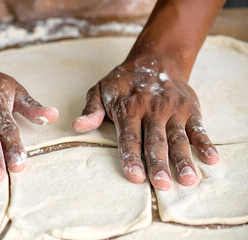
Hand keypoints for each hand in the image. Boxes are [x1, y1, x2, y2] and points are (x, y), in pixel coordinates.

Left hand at [73, 56, 219, 189]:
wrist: (156, 58)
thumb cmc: (124, 81)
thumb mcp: (100, 90)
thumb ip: (91, 110)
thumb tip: (77, 126)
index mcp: (128, 108)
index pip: (129, 137)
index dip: (131, 157)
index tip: (134, 176)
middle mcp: (152, 110)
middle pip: (155, 141)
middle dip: (158, 164)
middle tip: (161, 185)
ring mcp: (173, 110)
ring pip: (178, 138)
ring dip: (183, 159)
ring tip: (187, 179)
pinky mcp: (190, 109)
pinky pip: (199, 127)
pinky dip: (206, 142)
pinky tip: (211, 158)